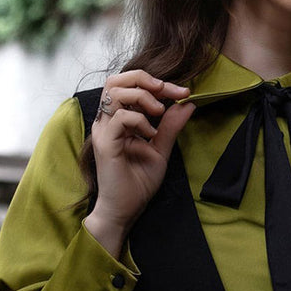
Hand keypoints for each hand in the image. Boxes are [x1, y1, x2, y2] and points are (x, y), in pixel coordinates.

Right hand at [85, 70, 194, 255]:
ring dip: (143, 96)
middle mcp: (106, 121)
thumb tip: (187, 103)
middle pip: (116, 80)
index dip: (158, 83)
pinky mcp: (105, 143)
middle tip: (166, 93)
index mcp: (117, 119)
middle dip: (145, 80)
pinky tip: (151, 135)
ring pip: (115, 92)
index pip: (131, 85)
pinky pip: (120, 118)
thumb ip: (171, 126)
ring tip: (158, 113)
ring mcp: (103, 130)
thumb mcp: (160, 149)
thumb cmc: (138, 183)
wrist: (125, 210)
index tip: (183, 92)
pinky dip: (140, 120)